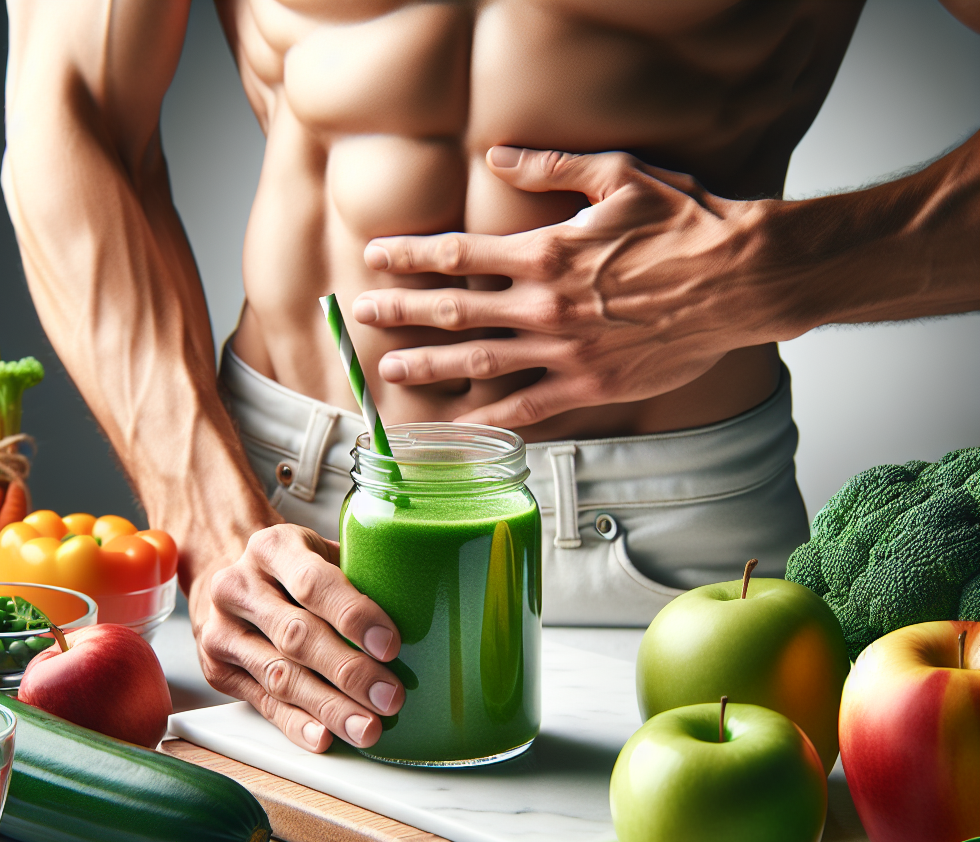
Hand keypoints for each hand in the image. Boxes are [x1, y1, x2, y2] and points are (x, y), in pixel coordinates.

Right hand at [192, 525, 403, 752]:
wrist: (230, 574)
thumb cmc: (294, 566)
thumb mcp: (321, 551)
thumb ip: (357, 575)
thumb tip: (421, 614)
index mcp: (272, 547)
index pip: (313, 583)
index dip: (353, 616)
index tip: (390, 645)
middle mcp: (238, 586)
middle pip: (297, 636)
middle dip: (349, 672)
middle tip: (390, 697)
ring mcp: (222, 630)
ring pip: (280, 676)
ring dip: (329, 707)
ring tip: (368, 727)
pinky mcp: (217, 669)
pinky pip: (262, 702)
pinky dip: (297, 723)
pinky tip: (325, 737)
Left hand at [354, 146, 797, 428]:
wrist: (741, 281)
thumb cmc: (687, 224)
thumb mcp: (621, 175)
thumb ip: (552, 166)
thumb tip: (498, 155)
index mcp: (547, 251)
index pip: (459, 254)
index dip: (411, 257)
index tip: (375, 258)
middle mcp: (545, 305)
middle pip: (456, 311)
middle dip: (402, 313)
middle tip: (361, 316)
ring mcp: (566, 351)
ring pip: (481, 363)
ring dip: (431, 366)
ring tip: (392, 372)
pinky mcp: (591, 386)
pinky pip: (530, 408)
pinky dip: (492, 418)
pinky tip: (461, 425)